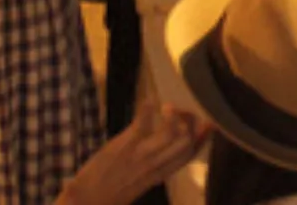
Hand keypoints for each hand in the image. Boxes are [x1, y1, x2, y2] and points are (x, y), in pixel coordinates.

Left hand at [56, 103, 208, 204]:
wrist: (87, 200)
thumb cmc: (108, 195)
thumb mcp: (136, 187)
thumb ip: (149, 171)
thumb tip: (157, 156)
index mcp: (158, 176)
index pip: (188, 157)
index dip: (202, 139)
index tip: (209, 124)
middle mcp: (154, 166)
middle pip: (185, 143)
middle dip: (190, 123)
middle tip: (184, 111)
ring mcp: (141, 155)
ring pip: (171, 133)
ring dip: (174, 115)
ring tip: (169, 107)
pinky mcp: (126, 145)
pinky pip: (143, 122)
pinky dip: (148, 108)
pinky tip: (149, 101)